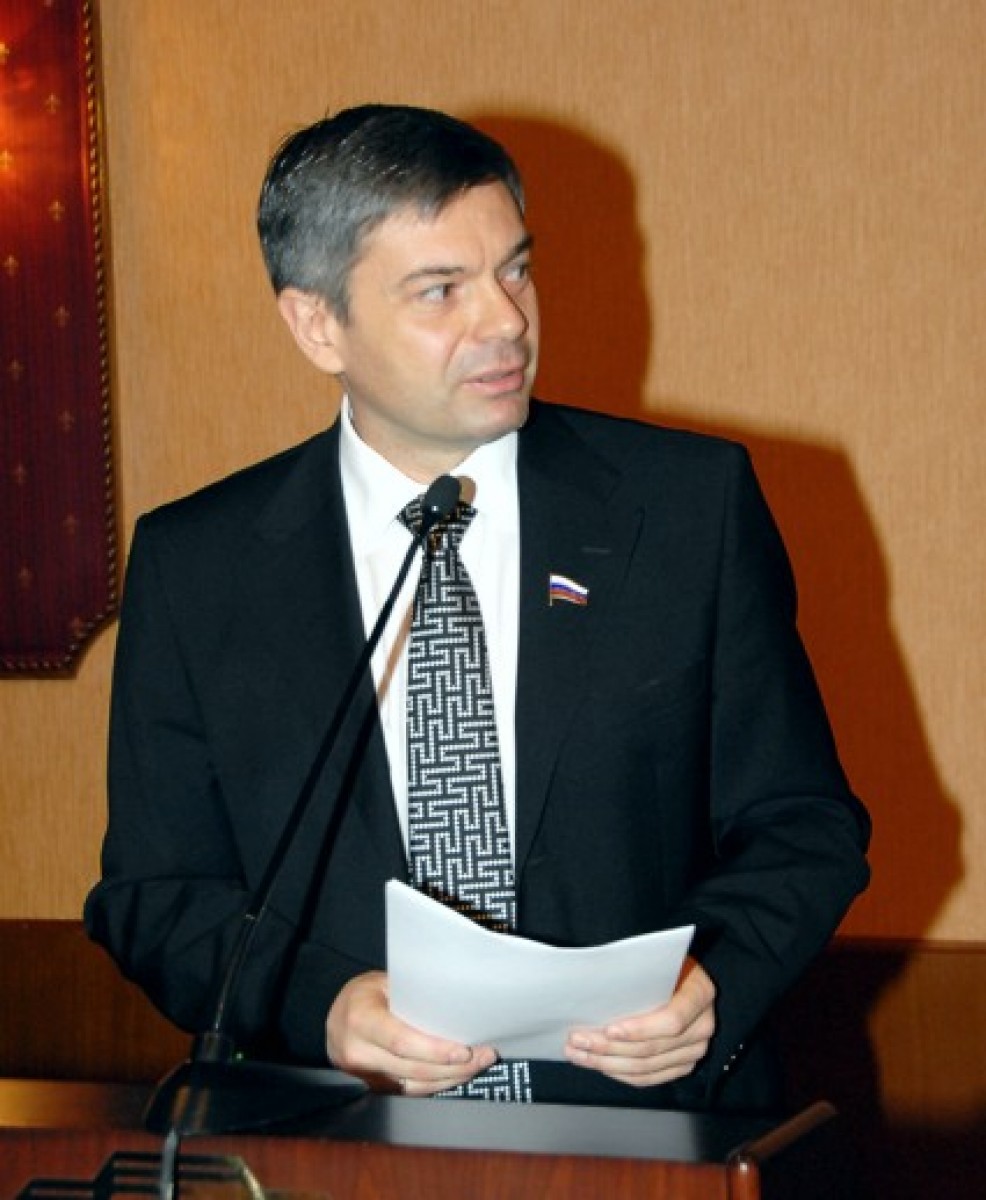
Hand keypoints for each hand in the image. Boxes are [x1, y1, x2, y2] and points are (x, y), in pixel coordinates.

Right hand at [326, 970, 496, 1095]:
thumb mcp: (384, 983)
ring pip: (414, 1085)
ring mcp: (364, 1075)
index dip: (436, 1051)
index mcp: (360, 1019)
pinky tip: (456, 1076)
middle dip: (454, 1067)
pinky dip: (436, 1085)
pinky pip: (409, 1091)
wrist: (334, 1016)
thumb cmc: (363, 994)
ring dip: (451, 1078)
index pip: (402, 1042)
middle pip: (413, 1068)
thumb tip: (457, 1005)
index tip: (465, 1051)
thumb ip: (412, 996)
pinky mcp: (374, 1086)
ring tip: (478, 1066)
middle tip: (484, 1056)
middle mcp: (358, 1051)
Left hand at [564, 957, 715, 1087]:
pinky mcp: (682, 1065)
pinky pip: (649, 1077)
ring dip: (607, 1063)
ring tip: (579, 1053)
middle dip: (609, 1047)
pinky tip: (598, 1064)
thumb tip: (596, 983)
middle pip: (652, 1048)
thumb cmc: (667, 965)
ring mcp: (693, 1050)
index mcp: (699, 994)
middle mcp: (701, 1026)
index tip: (610, 1029)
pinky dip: (620, 1073)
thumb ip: (639, 974)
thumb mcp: (659, 959)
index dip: (640, 1029)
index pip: (672, 1020)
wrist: (687, 977)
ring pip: (645, 1067)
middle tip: (578, 1040)